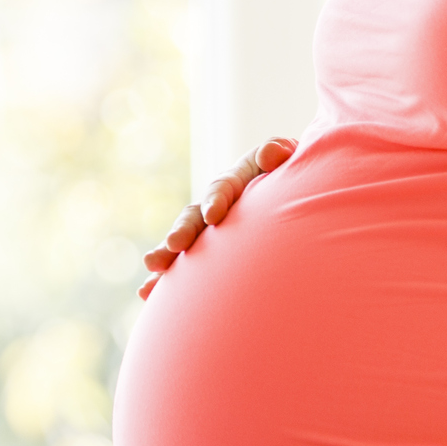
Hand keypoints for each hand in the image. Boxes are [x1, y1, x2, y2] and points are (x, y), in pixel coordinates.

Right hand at [136, 137, 297, 299]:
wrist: (298, 202)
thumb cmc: (297, 178)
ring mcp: (209, 231)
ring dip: (166, 256)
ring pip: (183, 243)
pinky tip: (148, 293)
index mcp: (237, 179)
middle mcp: (216, 205)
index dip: (217, 200)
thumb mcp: (293, 158)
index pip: (224, 187)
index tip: (213, 217)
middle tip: (174, 245)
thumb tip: (271, 155)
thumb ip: (281, 152)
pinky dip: (166, 278)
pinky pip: (184, 266)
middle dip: (183, 230)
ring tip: (152, 270)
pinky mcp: (208, 253)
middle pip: (194, 216)